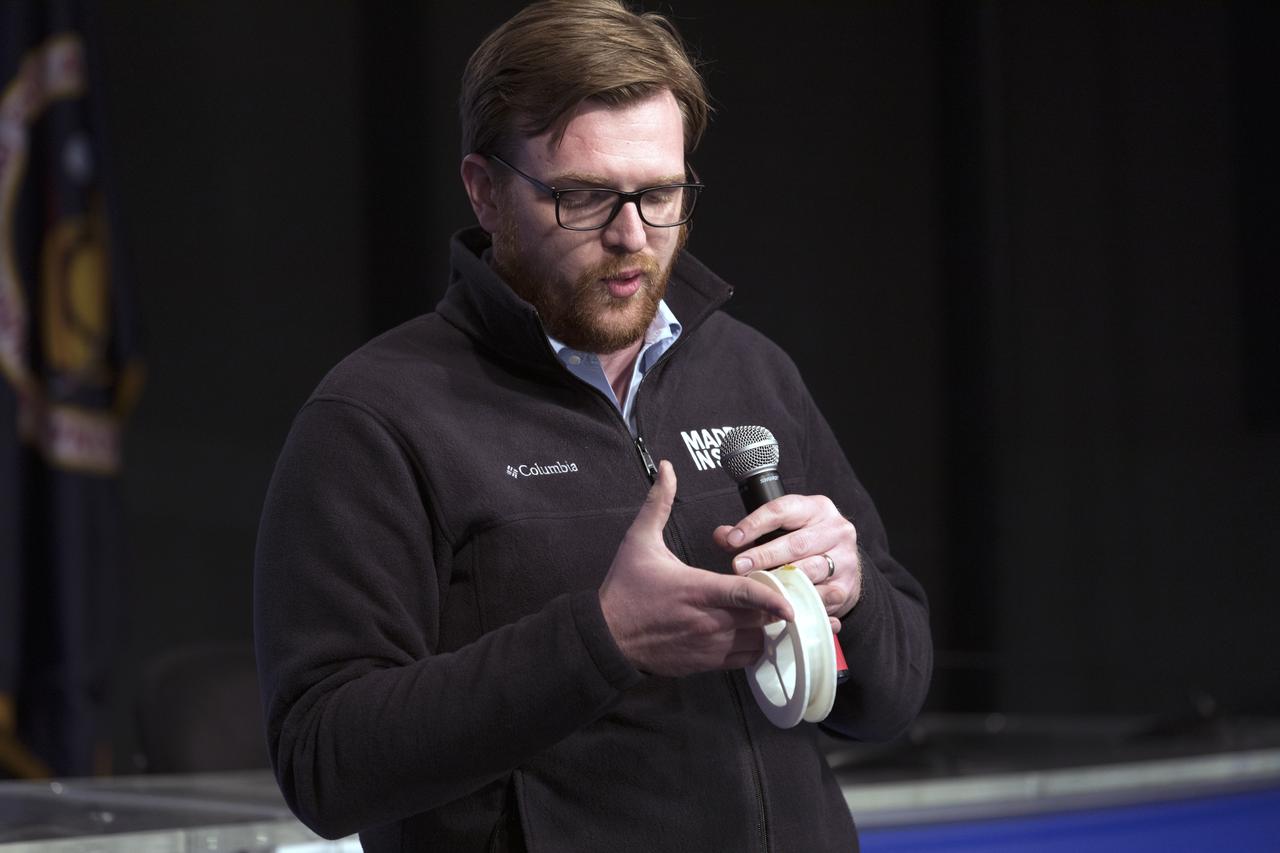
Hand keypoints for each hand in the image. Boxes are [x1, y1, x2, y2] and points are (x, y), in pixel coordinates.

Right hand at [599, 461, 793, 676]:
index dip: (773, 597)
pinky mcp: (705, 663)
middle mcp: (708, 620)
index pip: (746, 594)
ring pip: (756, 642)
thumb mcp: (639, 541)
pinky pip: (744, 661)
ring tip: (772, 612)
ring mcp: (708, 646)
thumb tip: (666, 468)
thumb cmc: (624, 589)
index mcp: (697, 589)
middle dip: (775, 607)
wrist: (606, 637)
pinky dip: (755, 648)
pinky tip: (752, 632)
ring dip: (767, 628)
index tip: (791, 599)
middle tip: (786, 592)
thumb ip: (659, 503)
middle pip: (760, 619)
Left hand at [713, 494, 862, 629]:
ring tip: (756, 586)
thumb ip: (749, 533)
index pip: (782, 510)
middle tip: (738, 566)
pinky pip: (819, 596)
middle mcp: (836, 529)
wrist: (842, 567)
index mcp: (816, 508)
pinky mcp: (846, 587)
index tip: (733, 539)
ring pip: (809, 570)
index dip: (755, 524)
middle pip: (796, 543)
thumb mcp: (779, 530)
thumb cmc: (803, 544)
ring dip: (779, 580)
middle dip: (763, 556)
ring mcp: (845, 559)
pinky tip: (778, 604)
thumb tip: (722, 536)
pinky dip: (798, 601)